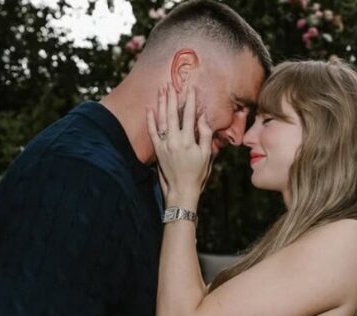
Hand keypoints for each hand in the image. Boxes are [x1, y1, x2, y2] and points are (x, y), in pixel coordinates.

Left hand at [146, 83, 212, 206]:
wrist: (181, 191)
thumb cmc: (197, 175)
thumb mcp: (206, 155)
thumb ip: (205, 135)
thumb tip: (202, 117)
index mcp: (188, 141)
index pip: (189, 115)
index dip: (190, 100)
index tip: (191, 87)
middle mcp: (174, 141)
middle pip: (173, 113)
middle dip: (172, 97)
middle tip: (171, 83)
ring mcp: (164, 145)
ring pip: (161, 119)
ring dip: (161, 103)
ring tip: (162, 90)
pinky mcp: (158, 150)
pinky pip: (152, 132)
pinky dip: (150, 119)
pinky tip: (149, 108)